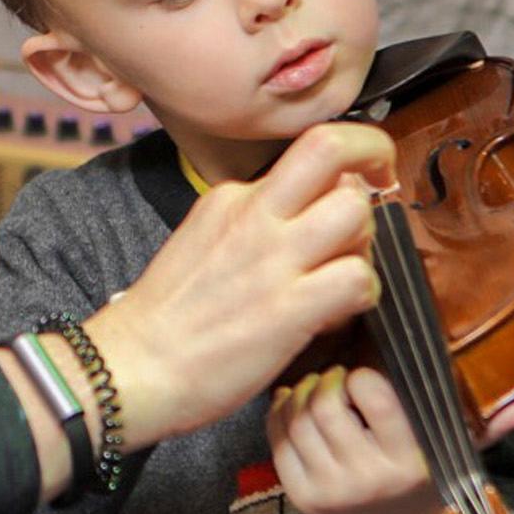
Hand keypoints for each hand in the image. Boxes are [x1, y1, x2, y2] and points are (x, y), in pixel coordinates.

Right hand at [87, 122, 396, 449]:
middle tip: (382, 194)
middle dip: (374, 160)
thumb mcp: (204, 240)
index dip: (346, 161)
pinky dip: (364, 296)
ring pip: (355, 210)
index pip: (305, 153)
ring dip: (368, 241)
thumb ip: (254, 222)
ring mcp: (272, 258)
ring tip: (349, 271)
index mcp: (231, 197)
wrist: (131, 365)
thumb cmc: (168, 317)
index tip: (364, 176)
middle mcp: (253, 213)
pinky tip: (338, 314)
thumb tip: (310, 216)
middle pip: (332, 148)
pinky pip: (359, 279)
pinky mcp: (289, 308)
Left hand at [266, 365, 513, 513]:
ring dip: (301, 393)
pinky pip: (278, 440)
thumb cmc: (423, 486)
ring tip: (317, 389)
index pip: (373, 393)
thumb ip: (488, 426)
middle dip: (326, 380)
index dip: (363, 374)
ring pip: (297, 418)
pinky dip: (280, 415)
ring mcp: (330, 488)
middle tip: (335, 378)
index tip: (365, 374)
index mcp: (408, 459)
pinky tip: (295, 407)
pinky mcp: (301, 495)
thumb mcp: (456, 457)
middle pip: (326, 402)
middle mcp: (368, 475)